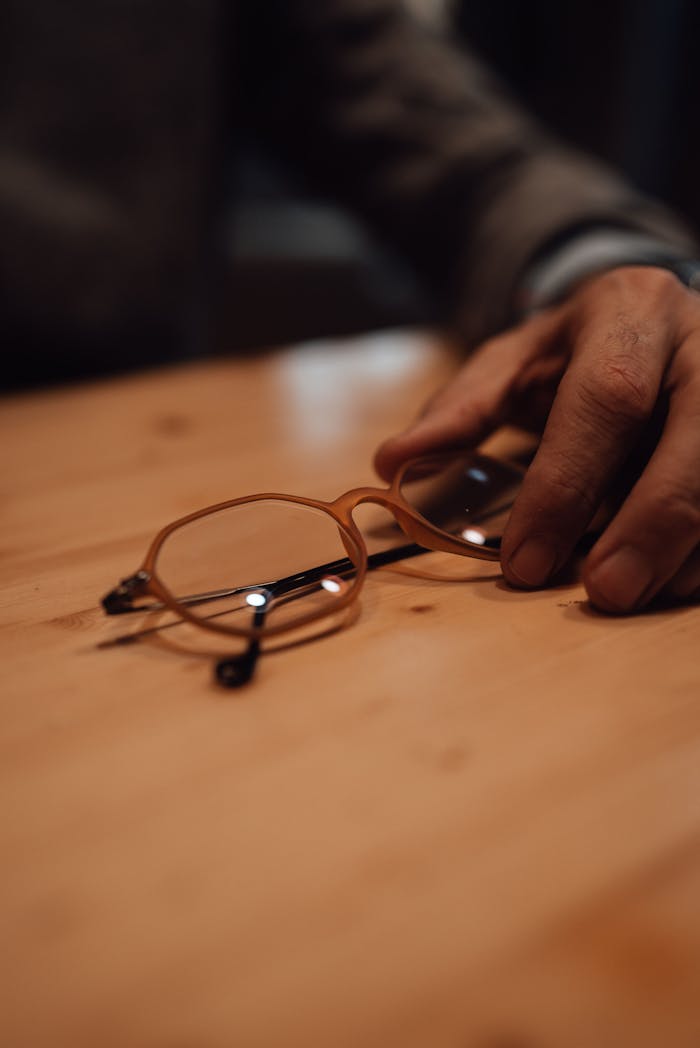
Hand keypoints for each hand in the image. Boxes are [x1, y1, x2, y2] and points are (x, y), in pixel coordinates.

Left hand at [375, 266, 699, 611]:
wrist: (652, 320)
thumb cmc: (576, 351)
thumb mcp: (514, 362)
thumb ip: (461, 410)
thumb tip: (391, 462)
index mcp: (629, 309)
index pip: (606, 398)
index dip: (568, 484)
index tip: (525, 562)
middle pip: (696, 432)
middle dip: (650, 522)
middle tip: (603, 593)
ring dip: (688, 542)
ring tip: (640, 595)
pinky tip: (676, 579)